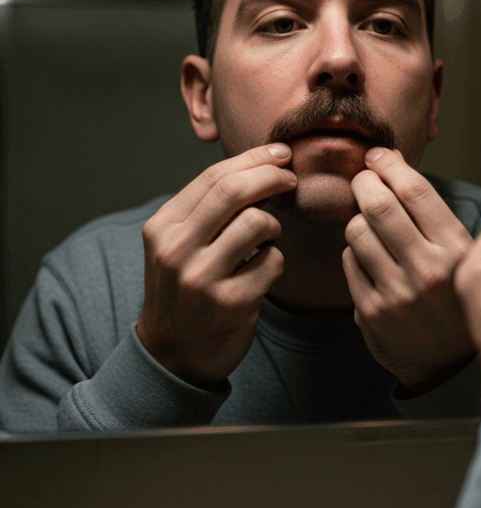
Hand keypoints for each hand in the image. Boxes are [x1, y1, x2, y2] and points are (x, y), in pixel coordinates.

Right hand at [136, 144, 296, 389]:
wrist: (173, 354)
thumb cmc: (185, 288)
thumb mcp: (178, 244)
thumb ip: (209, 208)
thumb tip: (262, 166)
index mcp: (162, 227)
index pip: (212, 177)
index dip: (253, 159)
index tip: (280, 154)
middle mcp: (176, 250)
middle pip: (234, 191)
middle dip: (272, 176)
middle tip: (291, 178)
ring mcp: (201, 279)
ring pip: (259, 223)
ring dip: (274, 226)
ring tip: (265, 240)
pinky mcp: (231, 303)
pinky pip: (273, 261)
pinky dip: (276, 260)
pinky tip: (261, 272)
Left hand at [343, 148, 475, 393]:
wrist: (449, 365)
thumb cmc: (456, 295)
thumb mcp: (464, 252)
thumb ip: (431, 212)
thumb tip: (390, 162)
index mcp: (456, 249)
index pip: (414, 190)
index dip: (389, 164)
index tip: (378, 155)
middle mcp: (427, 270)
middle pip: (377, 204)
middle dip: (364, 182)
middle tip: (364, 178)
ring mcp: (397, 294)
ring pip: (356, 230)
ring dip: (358, 219)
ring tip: (371, 224)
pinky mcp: (371, 313)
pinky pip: (348, 262)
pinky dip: (354, 252)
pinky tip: (370, 257)